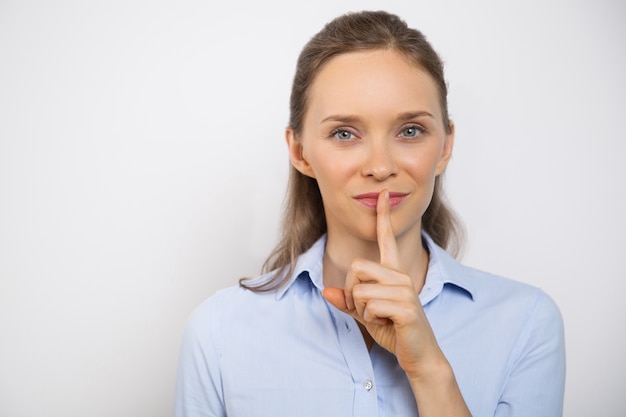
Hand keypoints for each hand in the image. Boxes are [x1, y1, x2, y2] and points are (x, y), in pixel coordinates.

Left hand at [323, 190, 443, 377]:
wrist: (419, 355)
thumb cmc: (394, 331)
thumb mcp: (365, 314)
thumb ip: (347, 302)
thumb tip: (325, 292)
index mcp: (393, 273)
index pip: (387, 239)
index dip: (383, 217)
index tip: (382, 195)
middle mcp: (401, 276)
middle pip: (357, 267)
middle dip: (352, 292)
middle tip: (367, 309)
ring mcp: (406, 290)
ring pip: (361, 289)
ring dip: (361, 309)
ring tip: (380, 318)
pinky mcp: (406, 307)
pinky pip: (369, 306)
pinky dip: (370, 319)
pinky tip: (387, 324)